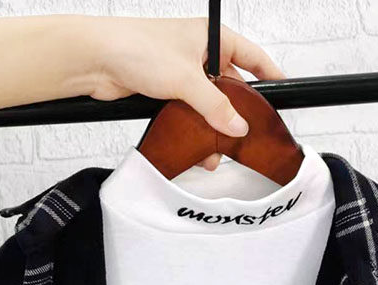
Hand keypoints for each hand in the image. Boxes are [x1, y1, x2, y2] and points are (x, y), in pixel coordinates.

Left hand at [0, 15, 286, 152]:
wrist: (93, 61)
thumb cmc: (136, 50)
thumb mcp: (186, 79)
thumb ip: (216, 104)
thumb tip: (240, 126)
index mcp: (210, 39)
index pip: (251, 56)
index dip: (268, 74)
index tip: (284, 91)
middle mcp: (198, 56)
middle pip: (230, 87)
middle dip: (239, 113)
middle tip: (251, 136)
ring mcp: (180, 77)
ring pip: (208, 107)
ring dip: (214, 129)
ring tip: (222, 151)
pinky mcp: (164, 95)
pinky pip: (188, 117)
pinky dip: (195, 133)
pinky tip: (200, 150)